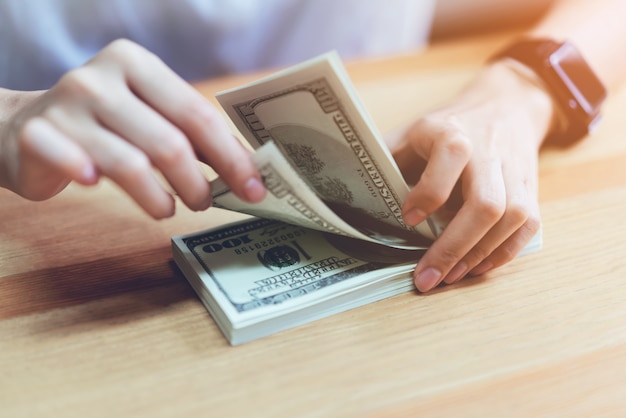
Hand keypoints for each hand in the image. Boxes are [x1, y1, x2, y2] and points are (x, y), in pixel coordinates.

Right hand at [0, 39, 264, 217]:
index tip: (254, 188)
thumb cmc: (103, 124)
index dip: (231, 157)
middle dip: (197, 183)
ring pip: (130, 162)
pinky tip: (99, 187)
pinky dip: (92, 179)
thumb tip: (247, 168)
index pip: (197, 114)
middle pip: (169, 141)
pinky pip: (74, 164)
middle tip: (205, 203)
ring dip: (159, 197)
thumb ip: (192, 136)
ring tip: (167, 209)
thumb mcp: (149, 116)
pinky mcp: (37, 134)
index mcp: (136, 64)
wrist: (24, 125)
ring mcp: (66, 104)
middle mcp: (100, 78)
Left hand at [390, 61, 554, 291]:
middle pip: (485, 203)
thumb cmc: (448, 125)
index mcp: (453, 132)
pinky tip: (478, 268)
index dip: (429, 192)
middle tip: (427, 278)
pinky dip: (504, 252)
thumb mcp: (412, 132)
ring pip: (512, 217)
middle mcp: (489, 151)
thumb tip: (352, 194)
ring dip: (480, 254)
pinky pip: (528, 225)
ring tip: (450, 277)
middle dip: (454, 246)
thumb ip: (388, 160)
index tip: (408, 219)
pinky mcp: (531, 188)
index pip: (450, 157)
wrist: (506, 105)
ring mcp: (514, 171)